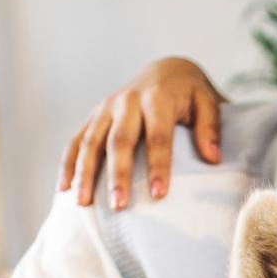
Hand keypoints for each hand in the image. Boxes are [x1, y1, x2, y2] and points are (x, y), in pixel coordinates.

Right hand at [58, 56, 222, 209]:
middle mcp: (126, 101)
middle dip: (118, 174)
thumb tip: (212, 158)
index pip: (157, 136)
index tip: (160, 194)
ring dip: (85, 173)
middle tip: (119, 206)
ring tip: (83, 203)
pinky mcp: (93, 116)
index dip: (158, 166)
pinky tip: (63, 189)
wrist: (165, 71)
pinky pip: (76, 141)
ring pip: (90, 142)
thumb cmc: (190, 95)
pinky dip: (68, 164)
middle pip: (119, 141)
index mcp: (157, 98)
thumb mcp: (208, 103)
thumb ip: (210, 128)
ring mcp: (105, 109)